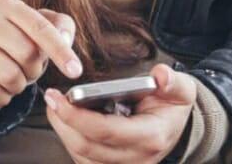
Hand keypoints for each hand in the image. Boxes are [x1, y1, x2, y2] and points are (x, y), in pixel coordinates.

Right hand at [0, 0, 80, 118]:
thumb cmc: (15, 40)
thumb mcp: (40, 27)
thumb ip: (61, 27)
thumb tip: (65, 39)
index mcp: (5, 3)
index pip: (40, 27)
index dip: (61, 51)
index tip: (76, 71)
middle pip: (27, 54)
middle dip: (35, 68)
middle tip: (27, 67)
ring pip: (11, 77)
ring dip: (19, 84)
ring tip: (12, 75)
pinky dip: (3, 96)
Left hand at [44, 64, 194, 163]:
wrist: (175, 127)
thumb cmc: (171, 106)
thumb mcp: (180, 90)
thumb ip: (172, 82)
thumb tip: (161, 75)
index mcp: (150, 136)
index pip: (106, 130)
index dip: (76, 115)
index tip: (57, 97)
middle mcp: (136, 158)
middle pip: (86, 145)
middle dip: (62, 121)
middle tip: (51, 97)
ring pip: (80, 154)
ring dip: (63, 130)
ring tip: (56, 105)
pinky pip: (82, 158)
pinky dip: (70, 139)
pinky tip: (66, 119)